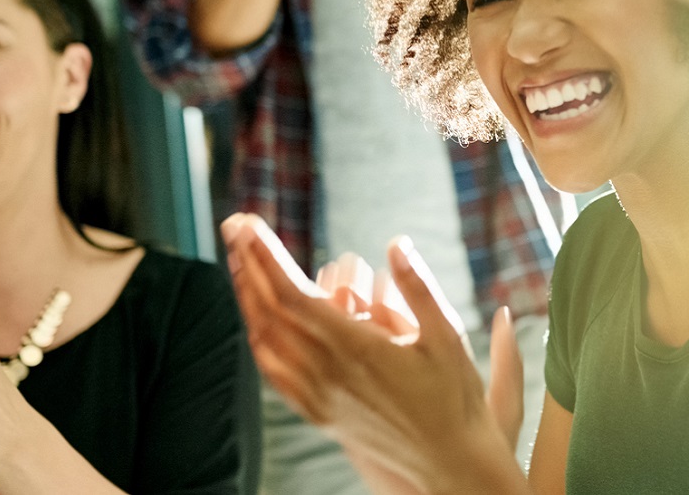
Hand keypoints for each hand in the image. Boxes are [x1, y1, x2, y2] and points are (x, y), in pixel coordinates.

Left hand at [223, 215, 526, 494]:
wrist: (449, 464)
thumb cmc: (455, 399)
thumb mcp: (448, 336)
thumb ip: (419, 288)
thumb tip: (395, 243)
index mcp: (356, 348)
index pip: (293, 293)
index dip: (266, 255)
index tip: (248, 223)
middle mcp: (328, 373)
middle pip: (271, 311)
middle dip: (249, 263)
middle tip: (234, 226)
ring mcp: (320, 397)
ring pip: (266, 341)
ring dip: (248, 297)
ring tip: (240, 262)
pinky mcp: (320, 415)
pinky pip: (275, 374)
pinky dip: (259, 340)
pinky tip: (257, 323)